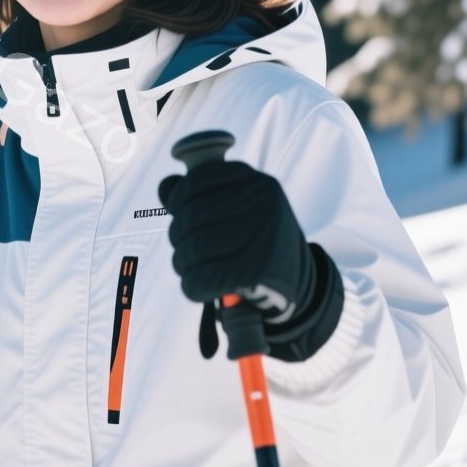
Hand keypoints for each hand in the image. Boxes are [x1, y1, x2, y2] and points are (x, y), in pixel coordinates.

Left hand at [157, 159, 315, 324]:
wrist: (300, 286)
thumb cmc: (258, 242)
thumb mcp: (240, 208)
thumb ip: (201, 194)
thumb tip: (166, 187)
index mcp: (260, 184)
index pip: (198, 179)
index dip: (179, 196)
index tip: (180, 209)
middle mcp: (264, 207)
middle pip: (190, 217)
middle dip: (179, 236)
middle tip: (186, 248)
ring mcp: (261, 241)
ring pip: (191, 250)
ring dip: (184, 263)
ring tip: (195, 268)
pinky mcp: (254, 276)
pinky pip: (198, 280)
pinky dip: (193, 287)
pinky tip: (203, 287)